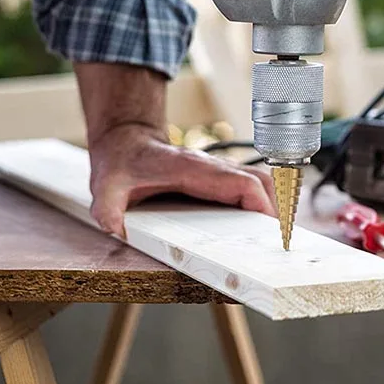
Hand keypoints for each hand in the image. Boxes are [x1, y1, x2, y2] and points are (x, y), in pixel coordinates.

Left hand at [88, 123, 275, 236]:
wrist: (127, 142)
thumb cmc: (122, 162)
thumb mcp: (106, 185)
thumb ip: (107, 206)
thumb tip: (114, 228)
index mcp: (194, 169)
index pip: (242, 183)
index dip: (261, 205)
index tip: (268, 230)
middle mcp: (212, 168)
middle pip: (261, 181)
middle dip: (275, 209)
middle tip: (276, 241)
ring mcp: (218, 172)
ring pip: (259, 182)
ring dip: (271, 205)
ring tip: (271, 238)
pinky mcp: (218, 179)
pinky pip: (249, 187)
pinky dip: (261, 203)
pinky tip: (257, 227)